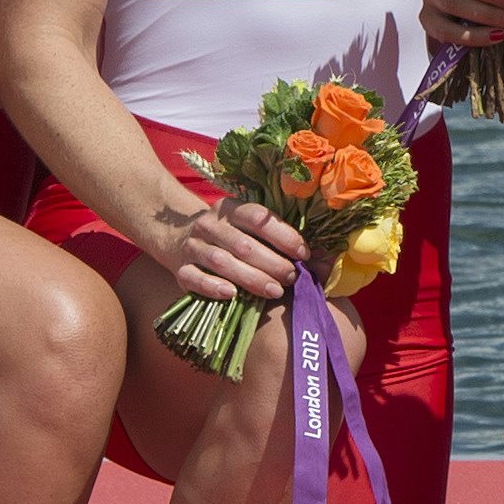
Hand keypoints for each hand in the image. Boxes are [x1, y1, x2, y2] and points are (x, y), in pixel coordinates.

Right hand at [164, 197, 306, 306]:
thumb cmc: (228, 237)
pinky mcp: (180, 269)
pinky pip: (194, 278)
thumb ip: (282, 241)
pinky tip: (232, 295)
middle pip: (242, 244)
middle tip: (292, 277)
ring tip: (275, 291)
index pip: (258, 218)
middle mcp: (209, 224)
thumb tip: (326, 259)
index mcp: (231, 209)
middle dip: (272, 263)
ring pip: (221, 262)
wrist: (176, 237)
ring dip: (251, 278)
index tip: (304, 253)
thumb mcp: (250, 229)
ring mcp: (193, 246)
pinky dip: (213, 287)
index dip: (284, 235)